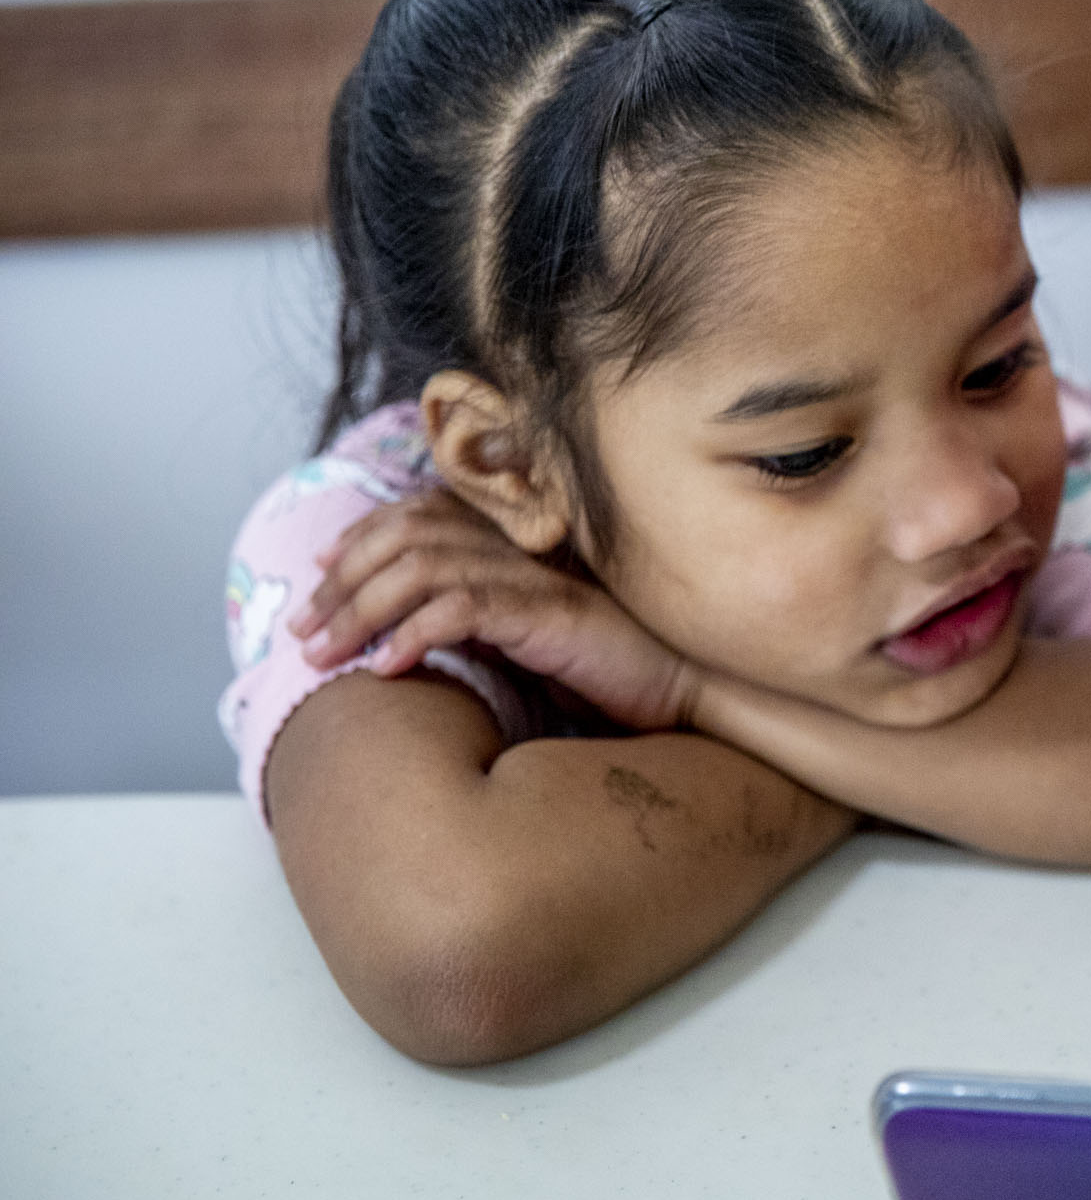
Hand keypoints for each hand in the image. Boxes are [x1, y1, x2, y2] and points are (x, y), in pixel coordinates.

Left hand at [289, 488, 695, 732]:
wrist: (682, 684)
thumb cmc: (606, 666)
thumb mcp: (526, 634)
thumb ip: (477, 615)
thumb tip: (406, 631)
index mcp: (510, 543)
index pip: (415, 515)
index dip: (356, 538)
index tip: (316, 578)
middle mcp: (515, 548)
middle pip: (402, 536)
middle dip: (338, 583)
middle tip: (300, 631)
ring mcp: (531, 578)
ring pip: (418, 569)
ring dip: (359, 612)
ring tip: (324, 656)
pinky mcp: (545, 613)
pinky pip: (461, 609)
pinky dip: (414, 634)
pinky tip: (388, 668)